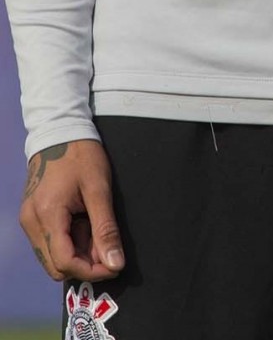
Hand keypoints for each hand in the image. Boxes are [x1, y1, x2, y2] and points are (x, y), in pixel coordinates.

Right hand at [20, 139, 124, 282]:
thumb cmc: (82, 155)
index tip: (114, 265)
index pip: (65, 261)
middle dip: (84, 263)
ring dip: (76, 252)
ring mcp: (28, 220)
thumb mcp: (99, 189)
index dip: (91, 270)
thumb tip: (115, 263)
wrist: (60, 130)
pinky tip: (83, 224)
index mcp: (47, 215)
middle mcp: (31, 223)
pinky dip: (68, 242)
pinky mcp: (30, 216)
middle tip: (107, 245)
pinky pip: (48, 243)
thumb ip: (106, 229)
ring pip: (51, 257)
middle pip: (55, 265)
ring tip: (94, 228)